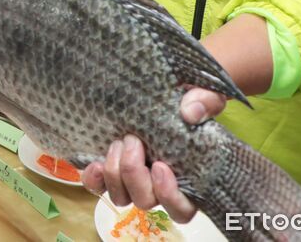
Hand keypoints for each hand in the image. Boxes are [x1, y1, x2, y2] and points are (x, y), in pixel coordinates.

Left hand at [81, 88, 227, 221]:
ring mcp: (133, 179)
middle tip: (132, 140)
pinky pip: (97, 185)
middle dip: (134, 174)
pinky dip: (94, 179)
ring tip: (118, 142)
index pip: (182, 209)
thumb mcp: (205, 94)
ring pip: (121, 197)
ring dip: (115, 173)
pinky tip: (95, 162)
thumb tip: (191, 113)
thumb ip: (206, 101)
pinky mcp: (111, 168)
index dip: (169, 195)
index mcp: (188, 177)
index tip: (159, 166)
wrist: (163, 90)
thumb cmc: (189, 98)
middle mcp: (159, 184)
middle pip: (145, 201)